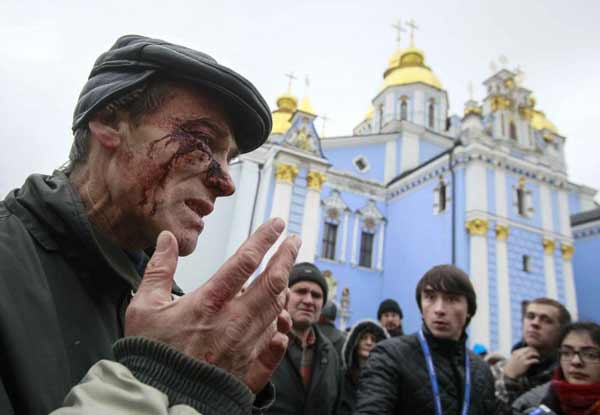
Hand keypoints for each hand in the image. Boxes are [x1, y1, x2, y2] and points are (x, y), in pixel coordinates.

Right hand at [125, 217, 300, 391]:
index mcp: (209, 302)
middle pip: (272, 283)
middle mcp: (233, 321)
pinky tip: (281, 325)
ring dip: (283, 290)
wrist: (156, 399)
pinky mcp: (247, 371)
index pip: (245, 261)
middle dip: (287, 257)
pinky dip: (281, 333)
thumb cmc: (150, 353)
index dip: (264, 238)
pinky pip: (274, 349)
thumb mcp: (144, 306)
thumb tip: (167, 238)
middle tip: (295, 240)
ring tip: (284, 276)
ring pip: (276, 311)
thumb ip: (159, 269)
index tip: (277, 224)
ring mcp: (244, 347)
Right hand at [503, 347, 539, 378]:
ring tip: (538, 357)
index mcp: (516, 352)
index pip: (526, 347)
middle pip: (529, 349)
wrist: (510, 372)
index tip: (534, 351)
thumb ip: (518, 354)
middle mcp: (519, 354)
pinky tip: (538, 362)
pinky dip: (537, 360)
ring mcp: (522, 359)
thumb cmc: (512, 366)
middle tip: (537, 354)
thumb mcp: (513, 357)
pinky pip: (534, 360)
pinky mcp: (525, 364)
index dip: (532, 349)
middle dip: (535, 351)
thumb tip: (526, 353)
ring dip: (537, 355)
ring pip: (532, 353)